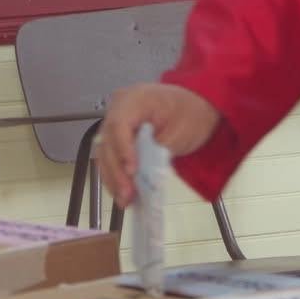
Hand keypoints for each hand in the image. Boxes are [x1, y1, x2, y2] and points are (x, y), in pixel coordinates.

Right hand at [97, 83, 219, 205]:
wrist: (195, 108)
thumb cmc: (191, 115)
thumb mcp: (180, 131)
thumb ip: (158, 150)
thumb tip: (142, 174)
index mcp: (135, 98)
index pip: (119, 123)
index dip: (122, 149)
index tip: (132, 171)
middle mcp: (119, 107)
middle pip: (107, 140)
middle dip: (116, 170)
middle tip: (127, 194)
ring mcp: (116, 121)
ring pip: (104, 152)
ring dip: (112, 177)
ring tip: (124, 200)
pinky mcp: (117, 136)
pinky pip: (110, 156)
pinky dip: (115, 175)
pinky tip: (123, 194)